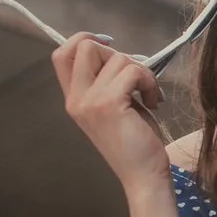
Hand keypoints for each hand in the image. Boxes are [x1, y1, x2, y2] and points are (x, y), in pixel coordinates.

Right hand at [52, 33, 170, 197]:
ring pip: (118, 58)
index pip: (62, 53)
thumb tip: (118, 53)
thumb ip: (107, 81)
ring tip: (149, 95)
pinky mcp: (109, 104)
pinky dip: (150, 81)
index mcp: (73, 98)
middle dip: (118, 54)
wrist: (143, 176)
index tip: (111, 48)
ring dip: (142, 72)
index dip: (85, 40)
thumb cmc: (134, 143)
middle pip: (86, 46)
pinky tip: (154, 101)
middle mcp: (76, 99)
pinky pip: (133, 71)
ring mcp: (89, 101)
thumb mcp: (114, 106)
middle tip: (135, 78)